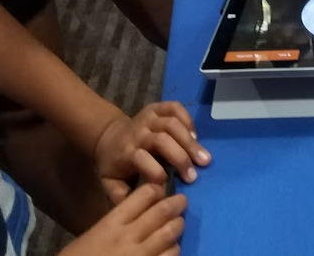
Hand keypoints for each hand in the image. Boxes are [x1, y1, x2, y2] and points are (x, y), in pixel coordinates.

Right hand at [60, 184, 185, 255]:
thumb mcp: (94, 235)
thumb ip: (116, 223)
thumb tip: (140, 213)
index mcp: (112, 223)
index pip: (144, 195)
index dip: (157, 190)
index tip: (161, 190)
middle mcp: (128, 236)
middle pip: (162, 212)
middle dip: (177, 204)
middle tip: (182, 202)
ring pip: (170, 234)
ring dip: (177, 227)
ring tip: (178, 225)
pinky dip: (174, 251)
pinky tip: (172, 250)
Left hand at [94, 102, 211, 204]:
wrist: (110, 135)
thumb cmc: (115, 163)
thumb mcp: (110, 182)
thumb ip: (120, 195)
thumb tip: (137, 207)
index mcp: (126, 151)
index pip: (140, 158)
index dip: (154, 172)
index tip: (167, 188)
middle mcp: (138, 132)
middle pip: (162, 139)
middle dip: (180, 157)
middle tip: (194, 176)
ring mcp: (148, 117)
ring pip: (172, 123)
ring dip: (189, 141)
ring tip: (203, 158)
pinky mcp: (156, 107)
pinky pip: (174, 107)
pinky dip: (187, 118)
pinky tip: (195, 135)